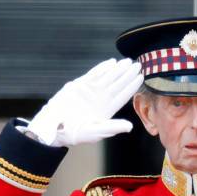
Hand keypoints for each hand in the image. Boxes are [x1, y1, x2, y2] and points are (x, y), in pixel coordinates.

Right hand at [27, 58, 143, 146]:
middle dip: (127, 74)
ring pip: (107, 77)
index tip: (141, 77)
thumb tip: (130, 127)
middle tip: (138, 64)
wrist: (55, 127)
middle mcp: (100, 99)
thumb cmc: (76, 133)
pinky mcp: (79, 86)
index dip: (131, 86)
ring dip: (117, 69)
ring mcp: (90, 91)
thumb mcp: (96, 131)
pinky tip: (110, 63)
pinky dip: (101, 68)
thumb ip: (112, 127)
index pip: (122, 96)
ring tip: (127, 61)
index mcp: (107, 110)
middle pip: (117, 84)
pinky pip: (93, 75)